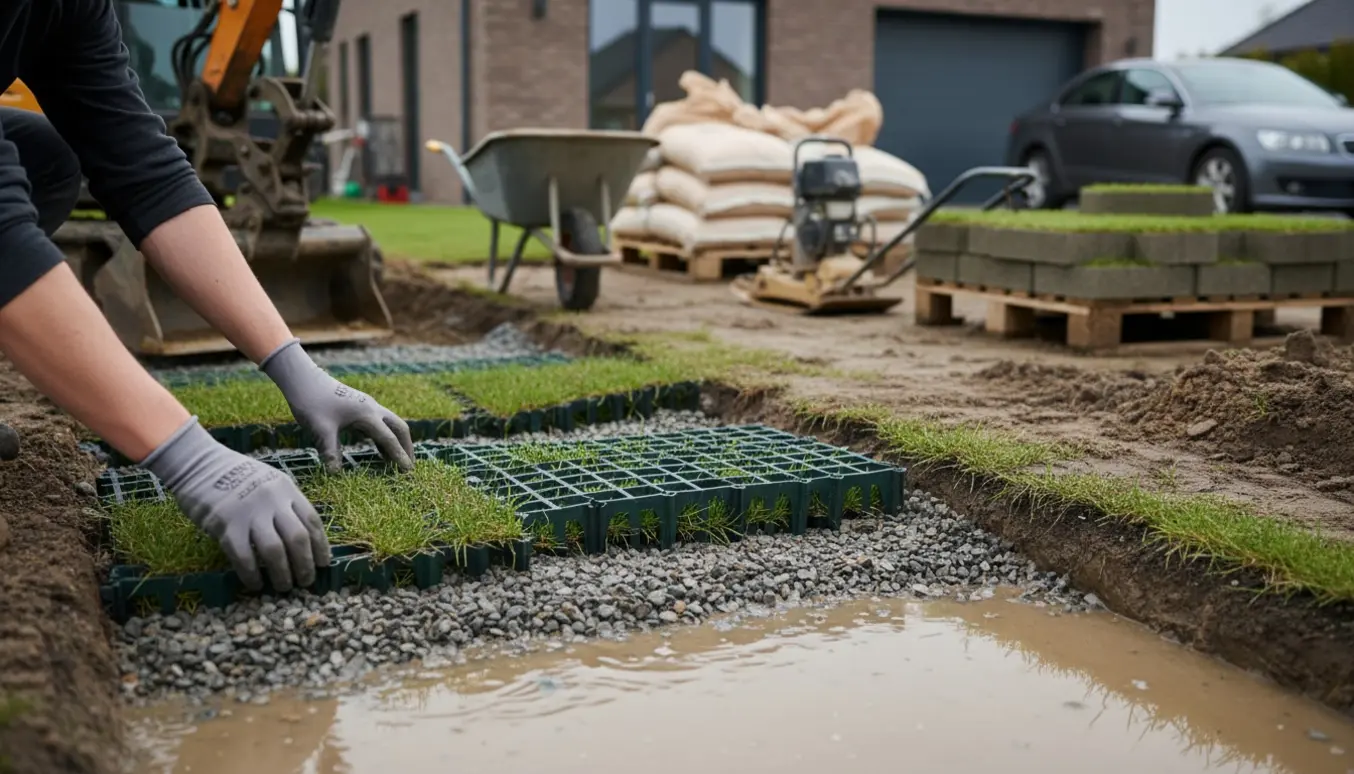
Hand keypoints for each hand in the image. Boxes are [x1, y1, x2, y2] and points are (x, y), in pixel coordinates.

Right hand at [142, 417, 329, 590]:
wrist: (199, 465)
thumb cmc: (237, 476)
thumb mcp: (270, 482)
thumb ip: (285, 505)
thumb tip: (302, 539)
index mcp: (287, 490)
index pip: (312, 522)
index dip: (321, 547)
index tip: (324, 564)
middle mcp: (273, 501)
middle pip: (298, 539)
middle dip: (305, 565)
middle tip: (306, 582)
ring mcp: (249, 513)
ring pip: (275, 551)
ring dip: (282, 574)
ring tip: (283, 587)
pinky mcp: (226, 525)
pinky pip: (244, 557)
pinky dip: (252, 575)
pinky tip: (255, 584)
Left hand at [260, 338, 414, 473]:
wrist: (302, 379)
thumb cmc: (311, 402)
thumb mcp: (320, 430)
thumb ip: (330, 452)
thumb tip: (335, 474)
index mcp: (367, 414)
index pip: (388, 438)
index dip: (399, 455)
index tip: (408, 471)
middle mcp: (372, 408)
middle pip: (399, 427)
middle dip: (406, 446)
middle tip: (409, 466)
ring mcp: (367, 406)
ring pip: (390, 425)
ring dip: (396, 442)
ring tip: (397, 462)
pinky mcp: (360, 406)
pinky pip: (379, 424)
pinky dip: (384, 438)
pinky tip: (380, 451)